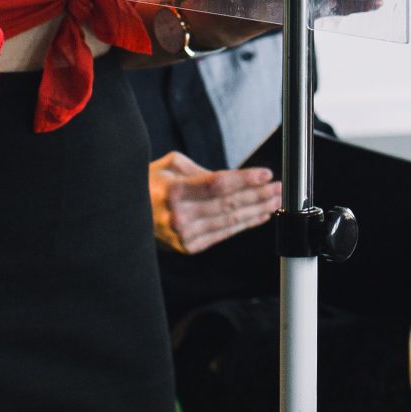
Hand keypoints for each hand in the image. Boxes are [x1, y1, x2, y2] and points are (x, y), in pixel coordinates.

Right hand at [148, 152, 277, 254]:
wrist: (131, 214)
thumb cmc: (153, 184)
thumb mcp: (172, 165)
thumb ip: (204, 171)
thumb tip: (237, 179)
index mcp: (173, 191)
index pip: (218, 185)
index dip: (245, 179)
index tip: (265, 174)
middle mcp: (179, 216)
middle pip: (228, 204)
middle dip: (258, 195)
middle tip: (279, 187)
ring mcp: (184, 235)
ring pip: (230, 221)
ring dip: (257, 210)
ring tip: (275, 200)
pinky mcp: (190, 247)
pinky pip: (224, 234)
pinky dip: (245, 224)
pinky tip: (260, 216)